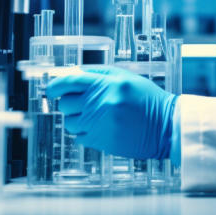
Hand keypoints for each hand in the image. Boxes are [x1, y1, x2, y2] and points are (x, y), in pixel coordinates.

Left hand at [46, 65, 176, 159]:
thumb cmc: (146, 99)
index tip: (50, 89)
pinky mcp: (100, 142)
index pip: (69, 82)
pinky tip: (99, 129)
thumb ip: (99, 73)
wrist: (164, 126)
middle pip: (65, 103)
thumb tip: (72, 74)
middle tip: (83, 104)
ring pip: (69, 123)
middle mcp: (100, 103)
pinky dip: (84, 134)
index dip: (55, 85)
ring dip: (76, 120)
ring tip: (93, 118)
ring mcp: (99, 124)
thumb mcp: (125, 77)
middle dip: (70, 103)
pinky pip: (78, 138)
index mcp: (106, 84)